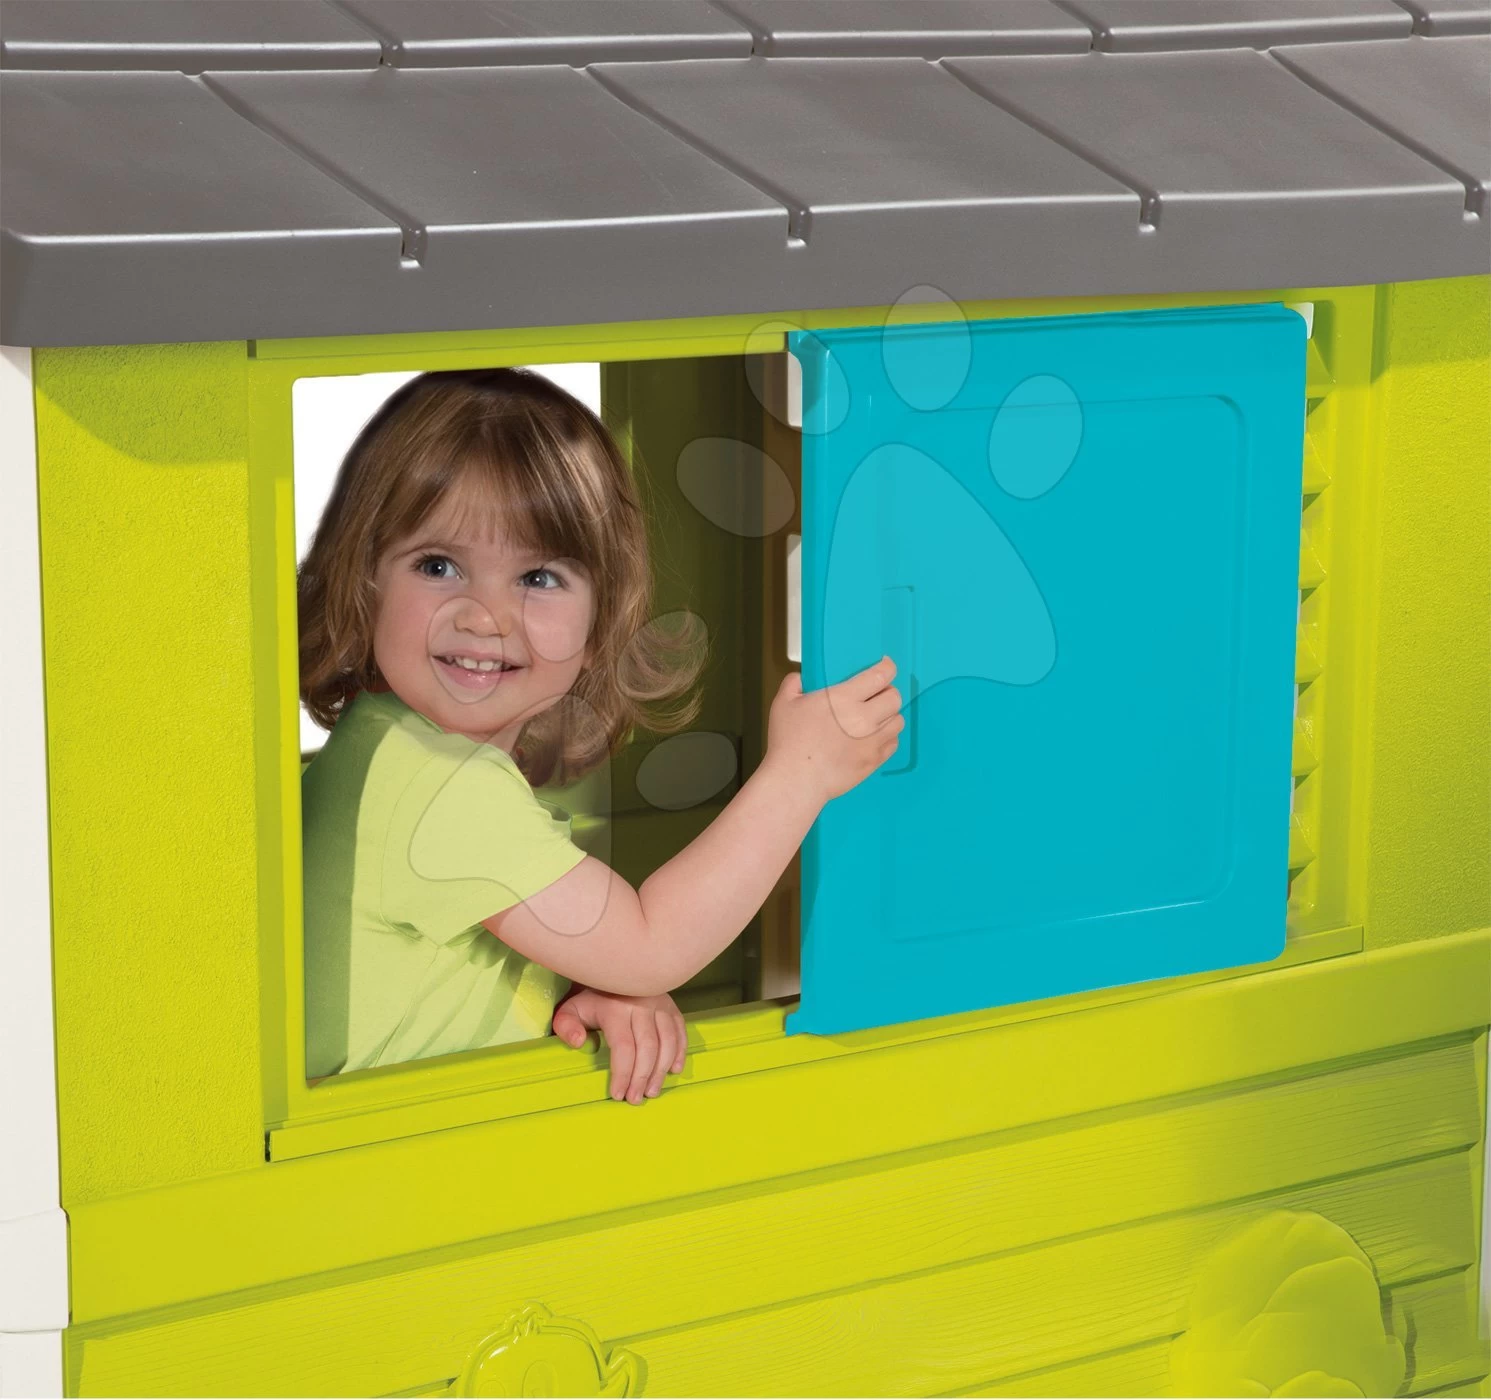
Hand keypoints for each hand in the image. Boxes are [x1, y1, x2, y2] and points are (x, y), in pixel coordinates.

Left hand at [551, 985, 687, 1104]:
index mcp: (615, 1007)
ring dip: (661, 1070)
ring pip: (667, 1042)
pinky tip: (673, 1070)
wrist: (612, 971)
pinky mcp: (671, 1006)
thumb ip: (566, 1025)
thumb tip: (577, 1042)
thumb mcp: (570, 1008)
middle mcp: (641, 1004)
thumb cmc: (590, 997)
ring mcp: (659, 1004)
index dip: (623, 1074)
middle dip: (642, 1078)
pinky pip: (680, 1031)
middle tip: (636, 1099)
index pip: (624, 1047)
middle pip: (648, 1047)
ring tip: (652, 1091)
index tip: (617, 1095)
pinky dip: (679, 1052)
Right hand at [764, 657, 903, 804]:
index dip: (888, 667)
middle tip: (877, 694)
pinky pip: (893, 744)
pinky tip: (874, 737)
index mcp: (844, 699)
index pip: (880, 676)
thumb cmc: (788, 742)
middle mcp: (864, 718)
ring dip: (889, 715)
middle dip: (888, 692)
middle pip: (895, 698)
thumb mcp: (783, 703)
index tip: (886, 665)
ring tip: (877, 717)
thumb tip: (801, 678)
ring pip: (898, 721)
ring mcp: (872, 742)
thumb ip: (793, 683)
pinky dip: (887, 737)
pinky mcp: (873, 761)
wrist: (796, 780)